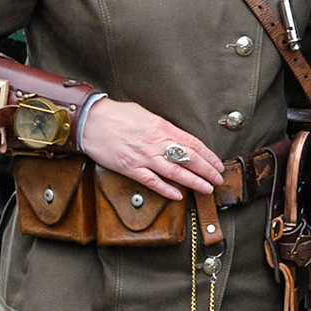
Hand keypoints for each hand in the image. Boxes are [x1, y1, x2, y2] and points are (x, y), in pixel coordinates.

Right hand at [77, 98, 222, 199]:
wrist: (92, 121)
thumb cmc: (118, 115)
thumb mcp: (146, 114)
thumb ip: (163, 127)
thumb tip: (177, 137)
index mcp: (162, 128)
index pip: (193, 143)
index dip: (208, 156)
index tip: (217, 163)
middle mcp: (156, 143)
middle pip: (189, 159)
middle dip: (207, 171)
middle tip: (219, 179)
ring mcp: (144, 157)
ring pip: (175, 172)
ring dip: (193, 182)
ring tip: (206, 189)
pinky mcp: (130, 168)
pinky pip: (152, 182)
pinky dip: (166, 190)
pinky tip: (177, 195)